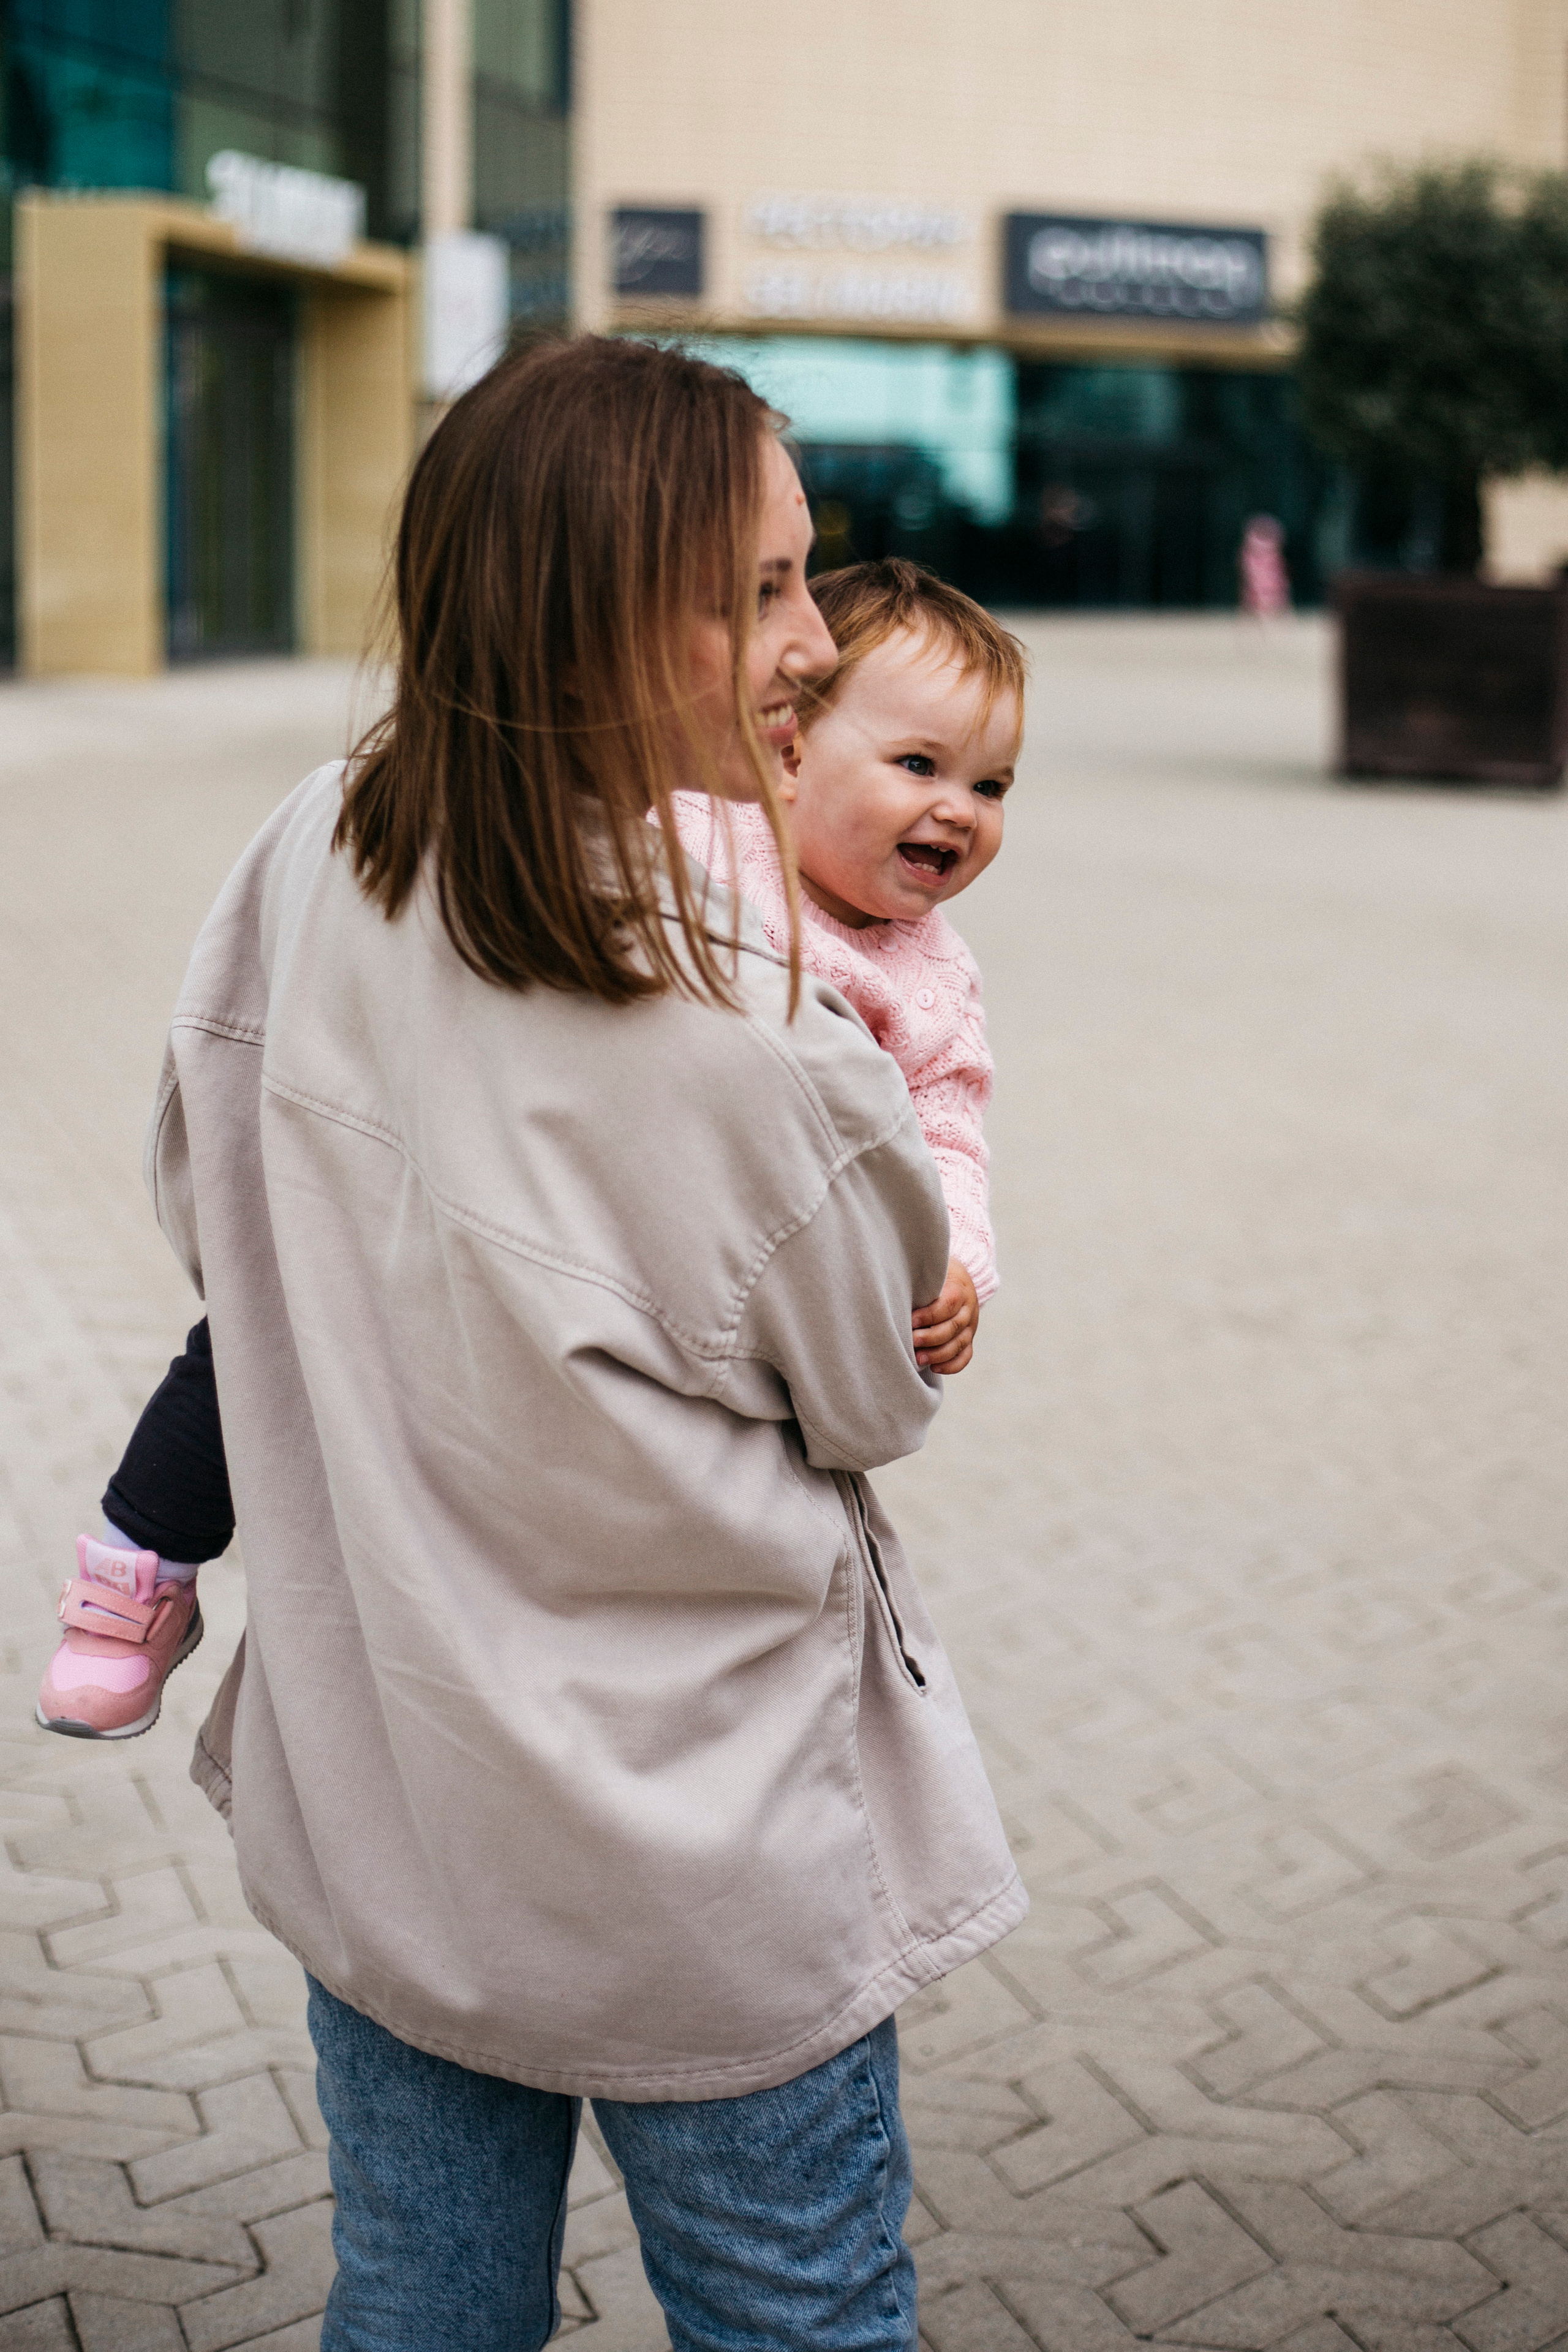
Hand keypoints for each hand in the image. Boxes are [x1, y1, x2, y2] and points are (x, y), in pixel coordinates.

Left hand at [912, 1258, 979, 1373]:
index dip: (929, 1315)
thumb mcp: (932, 1273)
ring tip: (918, 1359)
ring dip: (938, 1354)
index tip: (911, 1321)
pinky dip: (952, 1365)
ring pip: (959, 1344)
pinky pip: (965, 1356)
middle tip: (911, 1342)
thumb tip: (895, 1291)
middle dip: (931, 1337)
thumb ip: (921, 1283)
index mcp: (959, 1290)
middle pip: (953, 1327)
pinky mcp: (968, 1338)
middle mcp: (968, 1309)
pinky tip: (935, 1368)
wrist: (960, 1279)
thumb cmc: (936, 1277)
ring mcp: (970, 1326)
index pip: (948, 1304)